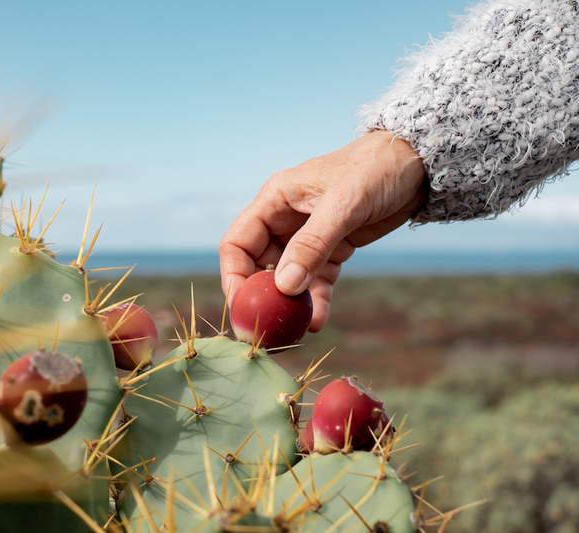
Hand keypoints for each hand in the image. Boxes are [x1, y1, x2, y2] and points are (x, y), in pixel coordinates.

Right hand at [219, 131, 426, 331]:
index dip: (234, 275)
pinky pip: (317, 281)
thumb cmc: (375, 169)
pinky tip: (318, 322)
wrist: (417, 163)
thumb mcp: (343, 205)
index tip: (243, 305)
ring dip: (291, 304)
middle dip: (262, 297)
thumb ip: (312, 245)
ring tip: (295, 330)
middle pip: (259, 265)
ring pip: (289, 278)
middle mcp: (285, 219)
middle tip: (268, 326)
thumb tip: (284, 286)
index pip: (238, 243)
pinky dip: (317, 301)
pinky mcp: (332, 249)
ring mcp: (308, 236)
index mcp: (275, 200)